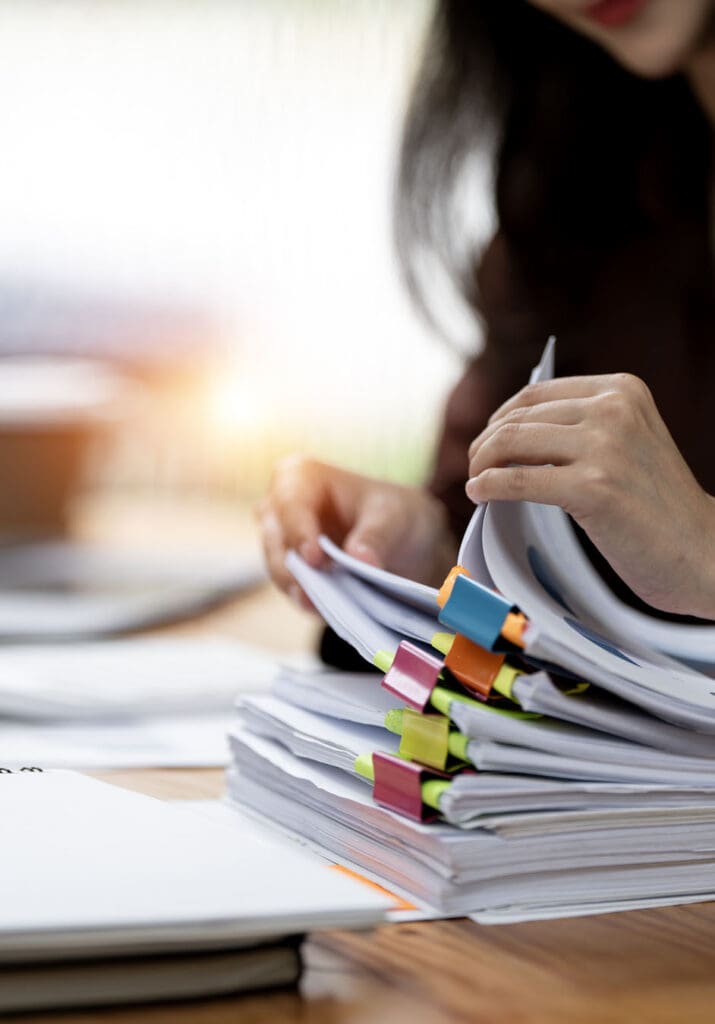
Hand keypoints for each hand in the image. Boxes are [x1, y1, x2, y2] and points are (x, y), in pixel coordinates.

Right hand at [258, 455, 456, 606]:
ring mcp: (284, 545)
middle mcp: (282, 510)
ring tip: (329, 608)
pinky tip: (332, 613)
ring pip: (280, 572)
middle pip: (276, 541)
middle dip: (295, 569)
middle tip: (317, 594)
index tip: (315, 559)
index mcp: (302, 478)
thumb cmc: (395, 515)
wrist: (407, 545)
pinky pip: (295, 593)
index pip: (289, 503)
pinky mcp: (294, 577)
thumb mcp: (395, 517)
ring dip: (303, 590)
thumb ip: (377, 536)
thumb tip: (360, 559)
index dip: (298, 530)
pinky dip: (313, 604)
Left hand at [466, 373, 714, 617]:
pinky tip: (480, 495)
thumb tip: (507, 429)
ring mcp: (605, 447)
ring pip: (511, 444)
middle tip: (475, 467)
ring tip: (476, 482)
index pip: (536, 393)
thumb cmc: (657, 506)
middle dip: (485, 444)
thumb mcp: (627, 442)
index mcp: (622, 390)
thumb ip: (581, 426)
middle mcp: (614, 410)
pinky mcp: (593, 489)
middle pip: (519, 417)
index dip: (499, 417)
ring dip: (481, 464)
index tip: (486, 441)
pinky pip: (516, 481)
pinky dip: (488, 487)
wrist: (701, 551)